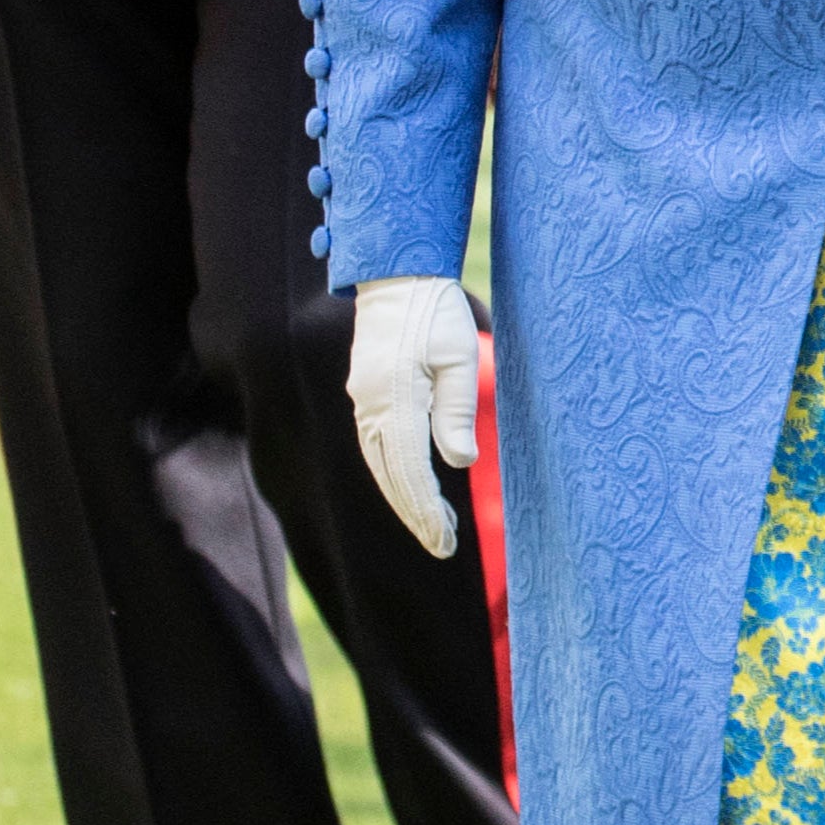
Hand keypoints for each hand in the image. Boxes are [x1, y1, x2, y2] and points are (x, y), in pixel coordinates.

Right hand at [345, 276, 483, 560]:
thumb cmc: (436, 312)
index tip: (444, 540)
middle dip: (416, 515)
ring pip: (380, 464)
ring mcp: (363, 401)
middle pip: (390, 475)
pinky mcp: (365, 395)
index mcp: (393, 399)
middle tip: (443, 547)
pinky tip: (413, 488)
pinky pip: (376, 445)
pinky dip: (393, 473)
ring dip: (404, 498)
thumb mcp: (459, 355)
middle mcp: (370, 406)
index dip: (426, 510)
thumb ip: (455, 409)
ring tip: (434, 527)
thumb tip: (460, 461)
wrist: (398, 277)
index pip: (409, 470)